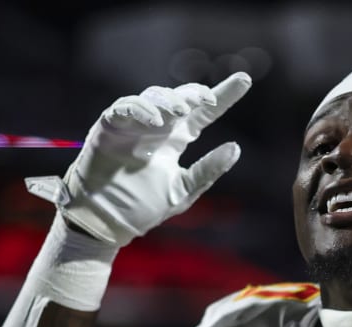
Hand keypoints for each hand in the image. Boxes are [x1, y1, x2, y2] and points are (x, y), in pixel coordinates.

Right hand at [27, 73, 251, 247]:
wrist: (105, 222)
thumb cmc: (142, 209)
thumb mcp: (182, 191)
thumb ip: (207, 170)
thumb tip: (235, 147)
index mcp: (175, 140)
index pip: (203, 114)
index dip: (223, 96)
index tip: (245, 81)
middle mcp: (156, 129)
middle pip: (178, 99)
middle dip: (193, 94)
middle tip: (205, 100)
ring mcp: (132, 125)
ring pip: (152, 97)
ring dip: (167, 100)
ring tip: (180, 111)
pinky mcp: (109, 127)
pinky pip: (124, 108)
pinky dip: (139, 109)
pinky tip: (154, 119)